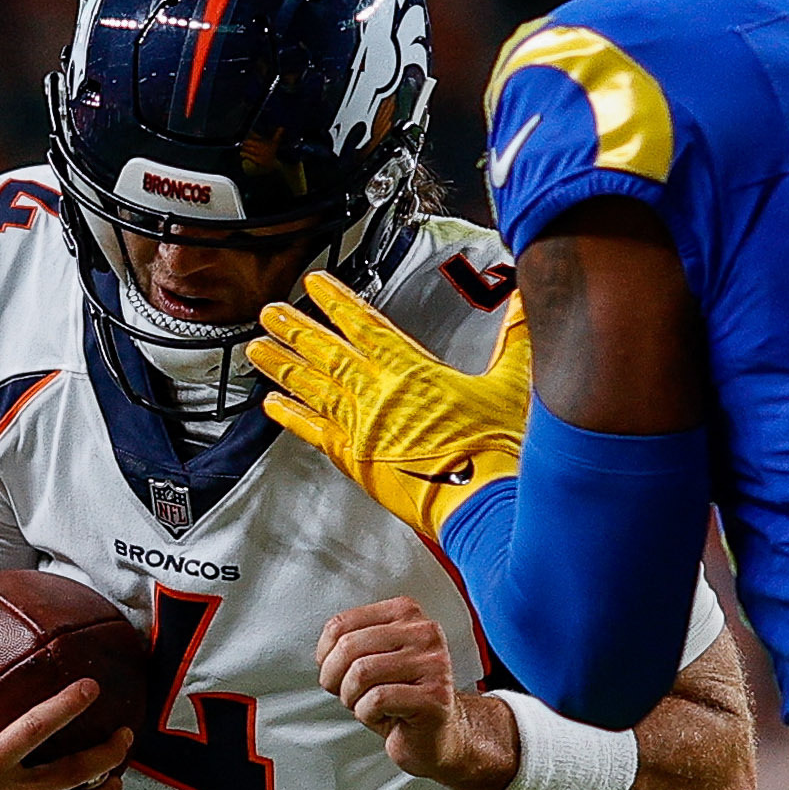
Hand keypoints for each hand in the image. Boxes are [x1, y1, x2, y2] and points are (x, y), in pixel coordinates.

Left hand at [255, 271, 529, 542]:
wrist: (485, 504)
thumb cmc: (499, 453)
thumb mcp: (514, 384)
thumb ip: (518, 337)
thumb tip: (529, 301)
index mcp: (414, 372)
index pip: (366, 325)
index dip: (337, 302)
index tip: (316, 285)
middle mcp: (380, 397)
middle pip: (329, 354)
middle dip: (297, 329)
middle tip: (271, 313)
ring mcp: (365, 430)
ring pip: (314, 389)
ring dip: (284, 367)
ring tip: (259, 350)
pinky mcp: (358, 462)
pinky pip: (315, 434)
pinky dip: (292, 417)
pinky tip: (273, 406)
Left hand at [316, 596, 517, 789]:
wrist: (438, 734)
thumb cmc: (400, 698)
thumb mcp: (371, 660)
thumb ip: (350, 644)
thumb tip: (324, 652)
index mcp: (406, 614)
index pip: (342, 623)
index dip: (325, 655)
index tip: (333, 673)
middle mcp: (424, 632)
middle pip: (349, 646)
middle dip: (335, 678)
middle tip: (346, 694)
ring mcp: (434, 663)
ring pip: (362, 672)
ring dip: (351, 698)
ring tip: (366, 705)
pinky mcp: (435, 695)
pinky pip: (378, 699)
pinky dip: (368, 714)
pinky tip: (384, 716)